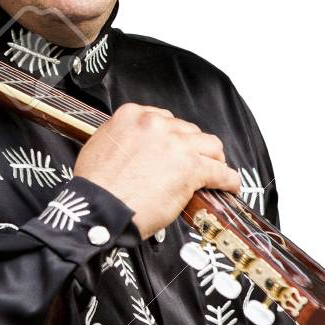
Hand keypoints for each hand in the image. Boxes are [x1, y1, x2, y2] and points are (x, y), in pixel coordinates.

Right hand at [73, 102, 241, 239]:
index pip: (162, 118)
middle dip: (190, 147)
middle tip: (190, 162)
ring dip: (213, 158)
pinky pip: (221, 172)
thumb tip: (132, 148)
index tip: (172, 147)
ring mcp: (176, 144)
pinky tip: (229, 186)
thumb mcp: (99, 146)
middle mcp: (155, 124)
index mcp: (131, 116)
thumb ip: (120, 138)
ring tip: (215, 170)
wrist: (99, 208)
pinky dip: (228, 180)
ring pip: (209, 145)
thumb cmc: (95, 186)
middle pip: (187, 130)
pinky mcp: (192, 168)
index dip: (170, 136)